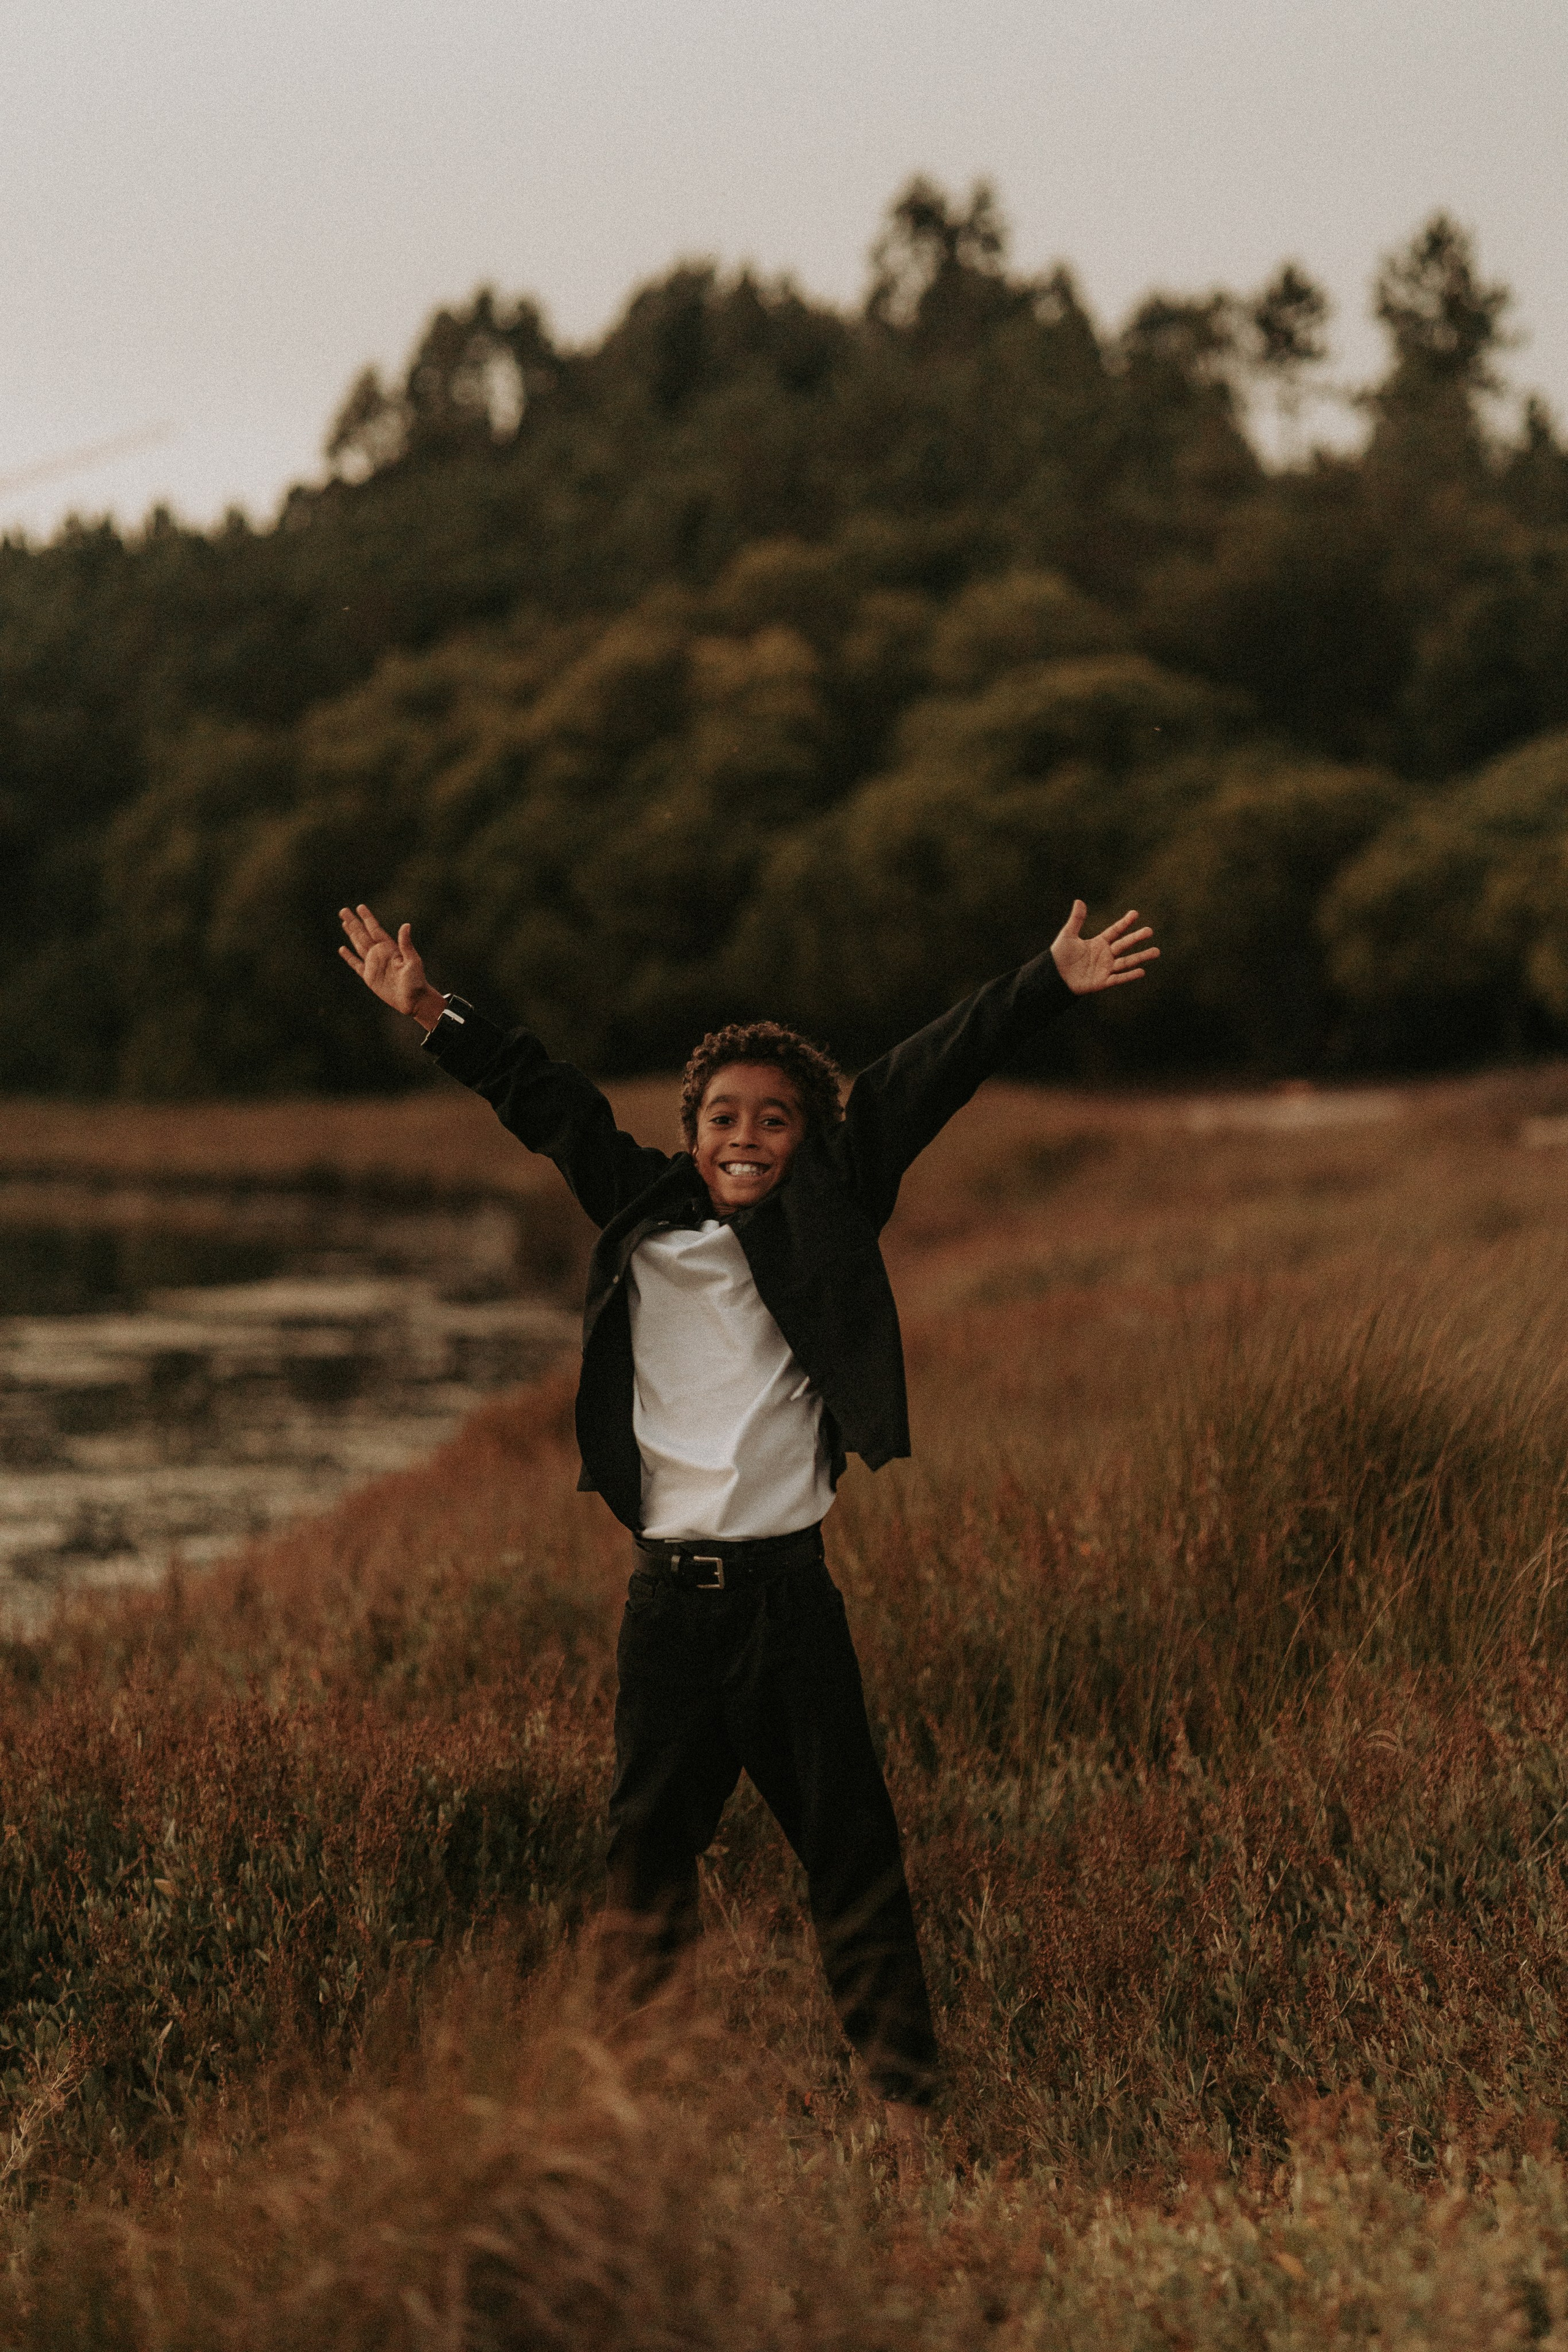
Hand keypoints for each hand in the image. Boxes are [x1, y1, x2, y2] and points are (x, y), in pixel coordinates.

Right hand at [337, 904, 445, 1027]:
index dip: (367, 918)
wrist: (413, 1000)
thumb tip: (406, 925)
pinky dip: (349, 957)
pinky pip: (356, 964)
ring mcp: (373, 964)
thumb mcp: (413, 961)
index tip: (360, 907)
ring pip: (358, 945)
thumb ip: (406, 944)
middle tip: (344, 910)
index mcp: (389, 948)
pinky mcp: (369, 977)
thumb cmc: (416, 981)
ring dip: (351, 934)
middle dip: (353, 922)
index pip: (375, 929)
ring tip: (344, 923)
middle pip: (363, 934)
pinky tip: (343, 949)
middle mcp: (380, 954)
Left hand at [1050, 901, 1158, 994]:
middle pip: (1124, 944)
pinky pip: (1118, 978)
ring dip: (1141, 957)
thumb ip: (1076, 920)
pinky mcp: (1102, 981)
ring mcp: (1105, 968)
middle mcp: (1105, 955)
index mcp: (1099, 942)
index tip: (1135, 913)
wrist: (1054, 976)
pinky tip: (1141, 971)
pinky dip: (1129, 975)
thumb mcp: (1068, 935)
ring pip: (1126, 962)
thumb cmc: (1061, 955)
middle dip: (1136, 938)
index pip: (1115, 931)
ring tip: (1156, 951)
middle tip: (1149, 930)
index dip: (1124, 923)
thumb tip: (1078, 901)